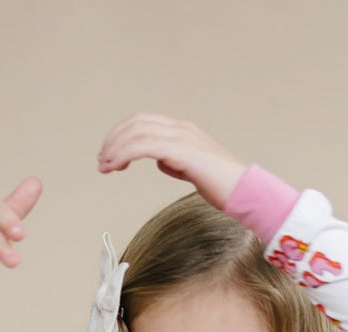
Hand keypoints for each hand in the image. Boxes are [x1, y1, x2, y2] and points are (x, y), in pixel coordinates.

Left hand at [96, 115, 247, 210]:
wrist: (245, 192)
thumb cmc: (224, 187)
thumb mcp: (194, 171)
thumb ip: (176, 163)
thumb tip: (160, 162)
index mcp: (183, 131)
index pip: (145, 122)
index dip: (123, 135)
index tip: (111, 156)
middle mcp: (180, 129)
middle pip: (136, 122)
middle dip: (114, 140)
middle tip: (102, 162)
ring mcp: (181, 137)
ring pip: (137, 132)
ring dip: (115, 148)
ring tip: (104, 166)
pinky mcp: (181, 151)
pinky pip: (144, 146)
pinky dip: (124, 154)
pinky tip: (116, 167)